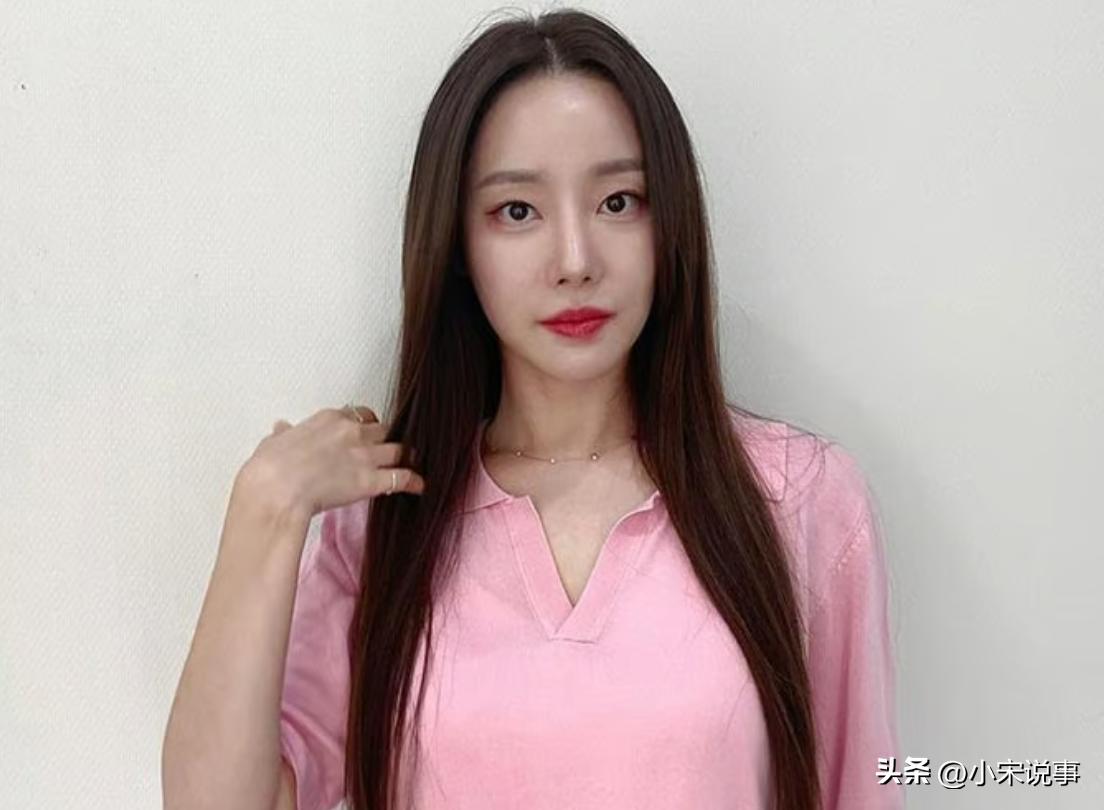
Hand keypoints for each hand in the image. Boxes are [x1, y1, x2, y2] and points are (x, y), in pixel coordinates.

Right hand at [239, 405, 425, 522]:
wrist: (276, 490)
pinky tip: (420, 486)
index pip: (356, 414)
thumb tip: (281, 428)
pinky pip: (401, 477)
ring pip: (397, 449)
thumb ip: (283, 434)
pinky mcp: (370, 481)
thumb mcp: (273, 443)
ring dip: (406, 455)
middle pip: (381, 429)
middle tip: (389, 446)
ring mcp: (364, 455)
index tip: (364, 431)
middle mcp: (351, 432)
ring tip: (412, 460)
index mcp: (328, 419)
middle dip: (386, 437)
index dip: (363, 424)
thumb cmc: (269, 468)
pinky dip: (413, 481)